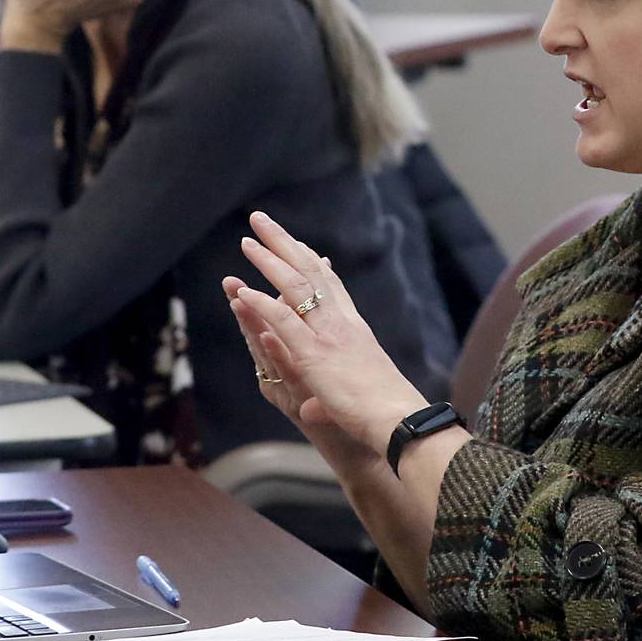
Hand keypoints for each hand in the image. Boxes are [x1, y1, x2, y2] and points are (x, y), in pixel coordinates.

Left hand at [223, 212, 428, 459]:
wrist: (399, 420)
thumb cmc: (387, 410)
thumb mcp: (364, 383)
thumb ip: (343, 381)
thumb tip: (316, 401)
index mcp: (355, 328)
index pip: (332, 286)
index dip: (313, 262)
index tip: (299, 243)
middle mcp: (342, 324)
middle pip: (310, 272)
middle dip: (285, 243)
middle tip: (262, 220)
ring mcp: (327, 336)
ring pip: (294, 288)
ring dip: (268, 262)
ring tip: (246, 241)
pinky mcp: (314, 355)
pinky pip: (284, 322)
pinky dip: (261, 303)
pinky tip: (242, 291)